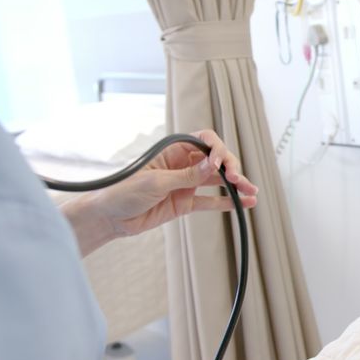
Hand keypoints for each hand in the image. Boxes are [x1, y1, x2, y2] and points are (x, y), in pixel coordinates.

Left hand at [69, 129, 257, 238]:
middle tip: (238, 179)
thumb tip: (212, 166)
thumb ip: (186, 176)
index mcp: (173, 151)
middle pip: (215, 160)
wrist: (108, 217)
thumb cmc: (122, 191)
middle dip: (231, 168)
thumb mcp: (155, 182)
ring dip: (235, 185)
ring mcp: (186, 184)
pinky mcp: (185, 203)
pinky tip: (244, 204)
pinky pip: (211, 201)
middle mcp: (182, 165)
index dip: (216, 149)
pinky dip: (227, 203)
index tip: (219, 164)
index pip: (203, 141)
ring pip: (217, 181)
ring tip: (251, 192)